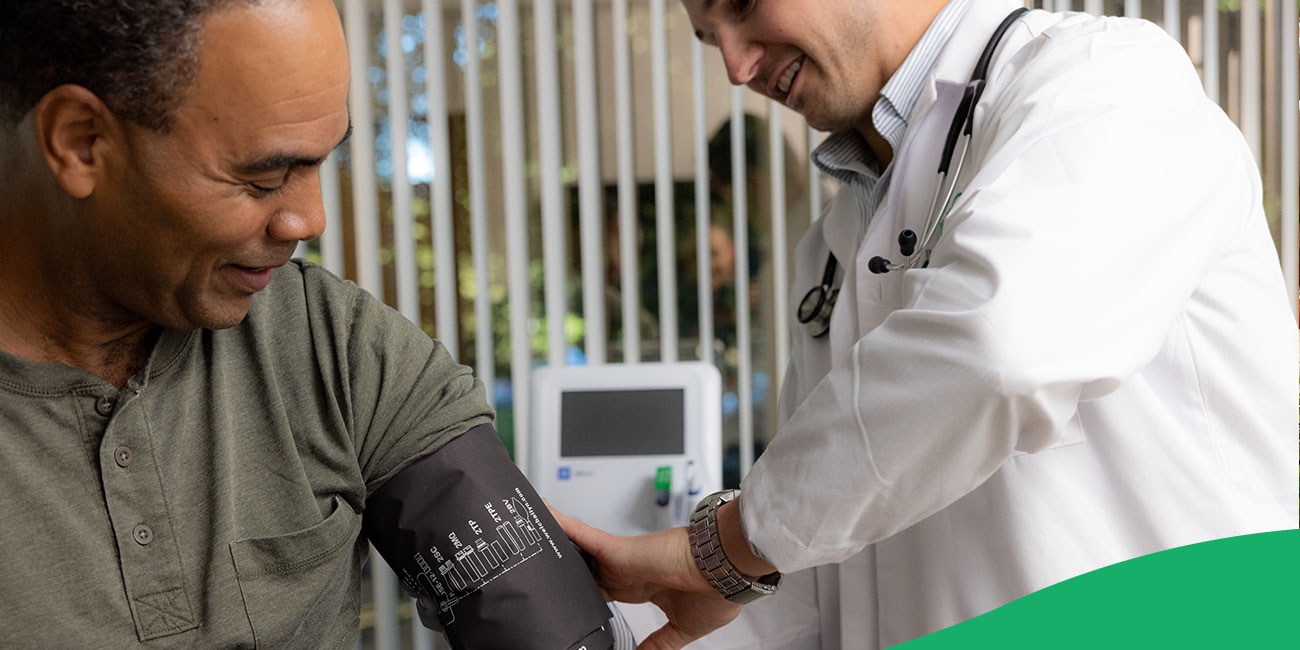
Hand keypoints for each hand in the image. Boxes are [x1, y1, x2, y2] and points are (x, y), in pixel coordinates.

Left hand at [551, 507, 742, 649]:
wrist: (726, 569)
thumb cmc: (716, 590)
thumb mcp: (681, 630)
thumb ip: (657, 645)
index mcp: (640, 587)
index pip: (602, 591)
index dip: (584, 597)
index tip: (568, 605)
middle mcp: (626, 571)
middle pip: (584, 571)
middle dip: (563, 573)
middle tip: (535, 574)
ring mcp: (619, 559)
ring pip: (577, 548)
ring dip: (556, 542)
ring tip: (526, 536)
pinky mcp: (616, 549)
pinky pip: (582, 534)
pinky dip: (562, 524)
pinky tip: (542, 517)